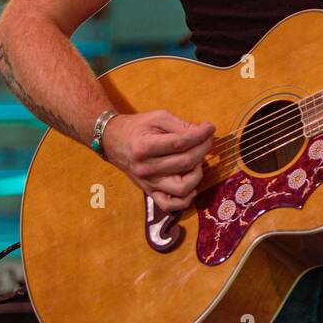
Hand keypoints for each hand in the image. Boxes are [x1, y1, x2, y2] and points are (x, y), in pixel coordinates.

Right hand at [100, 110, 214, 212]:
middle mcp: (146, 168)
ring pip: (182, 187)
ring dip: (198, 173)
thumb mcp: (158, 117)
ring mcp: (148, 183)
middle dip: (204, 148)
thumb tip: (204, 131)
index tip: (210, 127)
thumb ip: (181, 125)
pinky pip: (170, 205)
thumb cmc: (137, 127)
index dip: (201, 135)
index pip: (181, 143)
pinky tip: (192, 186)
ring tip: (197, 161)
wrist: (113, 141)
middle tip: (208, 139)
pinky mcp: (150, 192)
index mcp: (145, 146)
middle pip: (185, 162)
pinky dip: (186, 199)